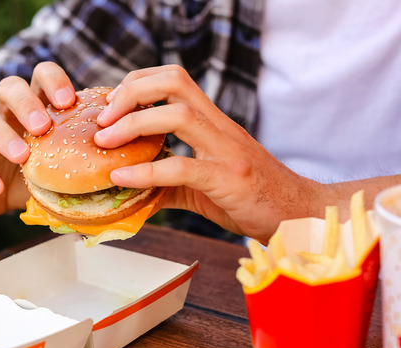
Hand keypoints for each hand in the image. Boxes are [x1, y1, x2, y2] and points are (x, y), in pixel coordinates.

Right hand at [0, 62, 76, 217]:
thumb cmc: (36, 172)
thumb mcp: (63, 164)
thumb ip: (90, 161)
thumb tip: (138, 174)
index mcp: (34, 106)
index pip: (41, 77)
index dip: (54, 82)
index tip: (69, 100)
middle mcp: (5, 113)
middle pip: (9, 87)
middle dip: (26, 102)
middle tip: (43, 125)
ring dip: (2, 134)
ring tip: (22, 155)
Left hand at [94, 65, 324, 241]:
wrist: (298, 215)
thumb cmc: (252, 198)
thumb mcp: (203, 186)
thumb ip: (168, 182)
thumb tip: (128, 190)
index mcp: (213, 122)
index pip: (173, 79)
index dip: (137, 83)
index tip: (111, 107)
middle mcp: (220, 127)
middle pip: (174, 81)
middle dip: (130, 93)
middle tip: (102, 120)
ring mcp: (226, 150)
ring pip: (178, 115)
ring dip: (133, 124)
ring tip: (104, 142)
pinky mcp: (229, 180)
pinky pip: (184, 168)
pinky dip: (147, 172)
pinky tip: (123, 178)